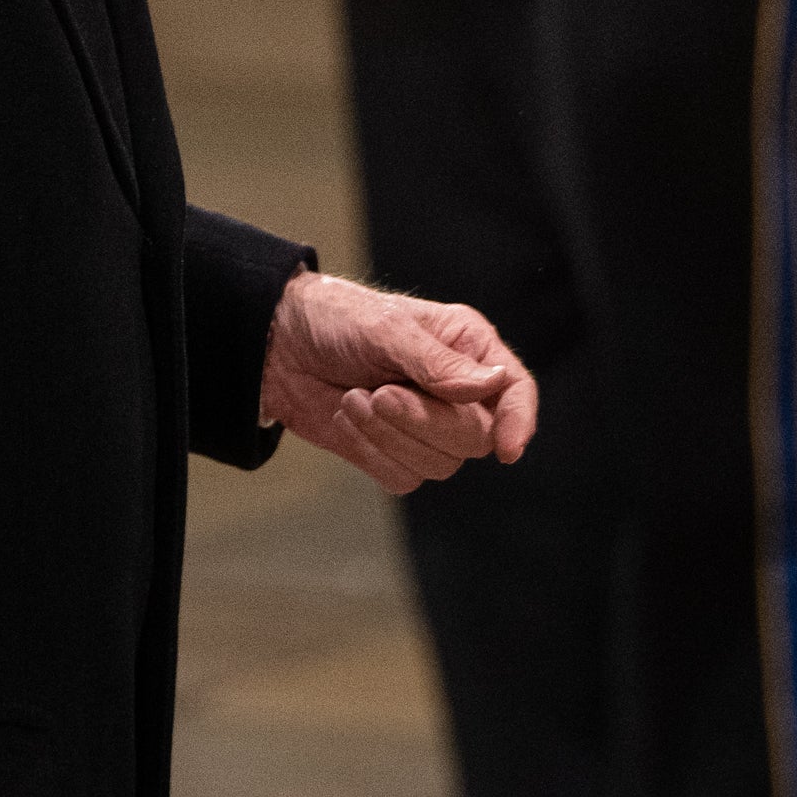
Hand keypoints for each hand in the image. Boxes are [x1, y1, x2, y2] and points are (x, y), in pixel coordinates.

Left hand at [261, 270, 536, 492]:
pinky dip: (371, 452)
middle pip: (475, 437)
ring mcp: (427, 427)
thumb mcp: (386, 329)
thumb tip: (493, 383)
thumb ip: (438, 363)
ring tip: (354, 398)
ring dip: (390, 436)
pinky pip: (403, 477)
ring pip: (440, 465)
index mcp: (468, 348)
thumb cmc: (336, 319)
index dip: (519, 421)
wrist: (277, 346)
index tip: (507, 451)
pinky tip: (347, 417)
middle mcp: (457, 391)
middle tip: (379, 393)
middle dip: (425, 422)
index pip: (515, 390)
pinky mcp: (395, 453)